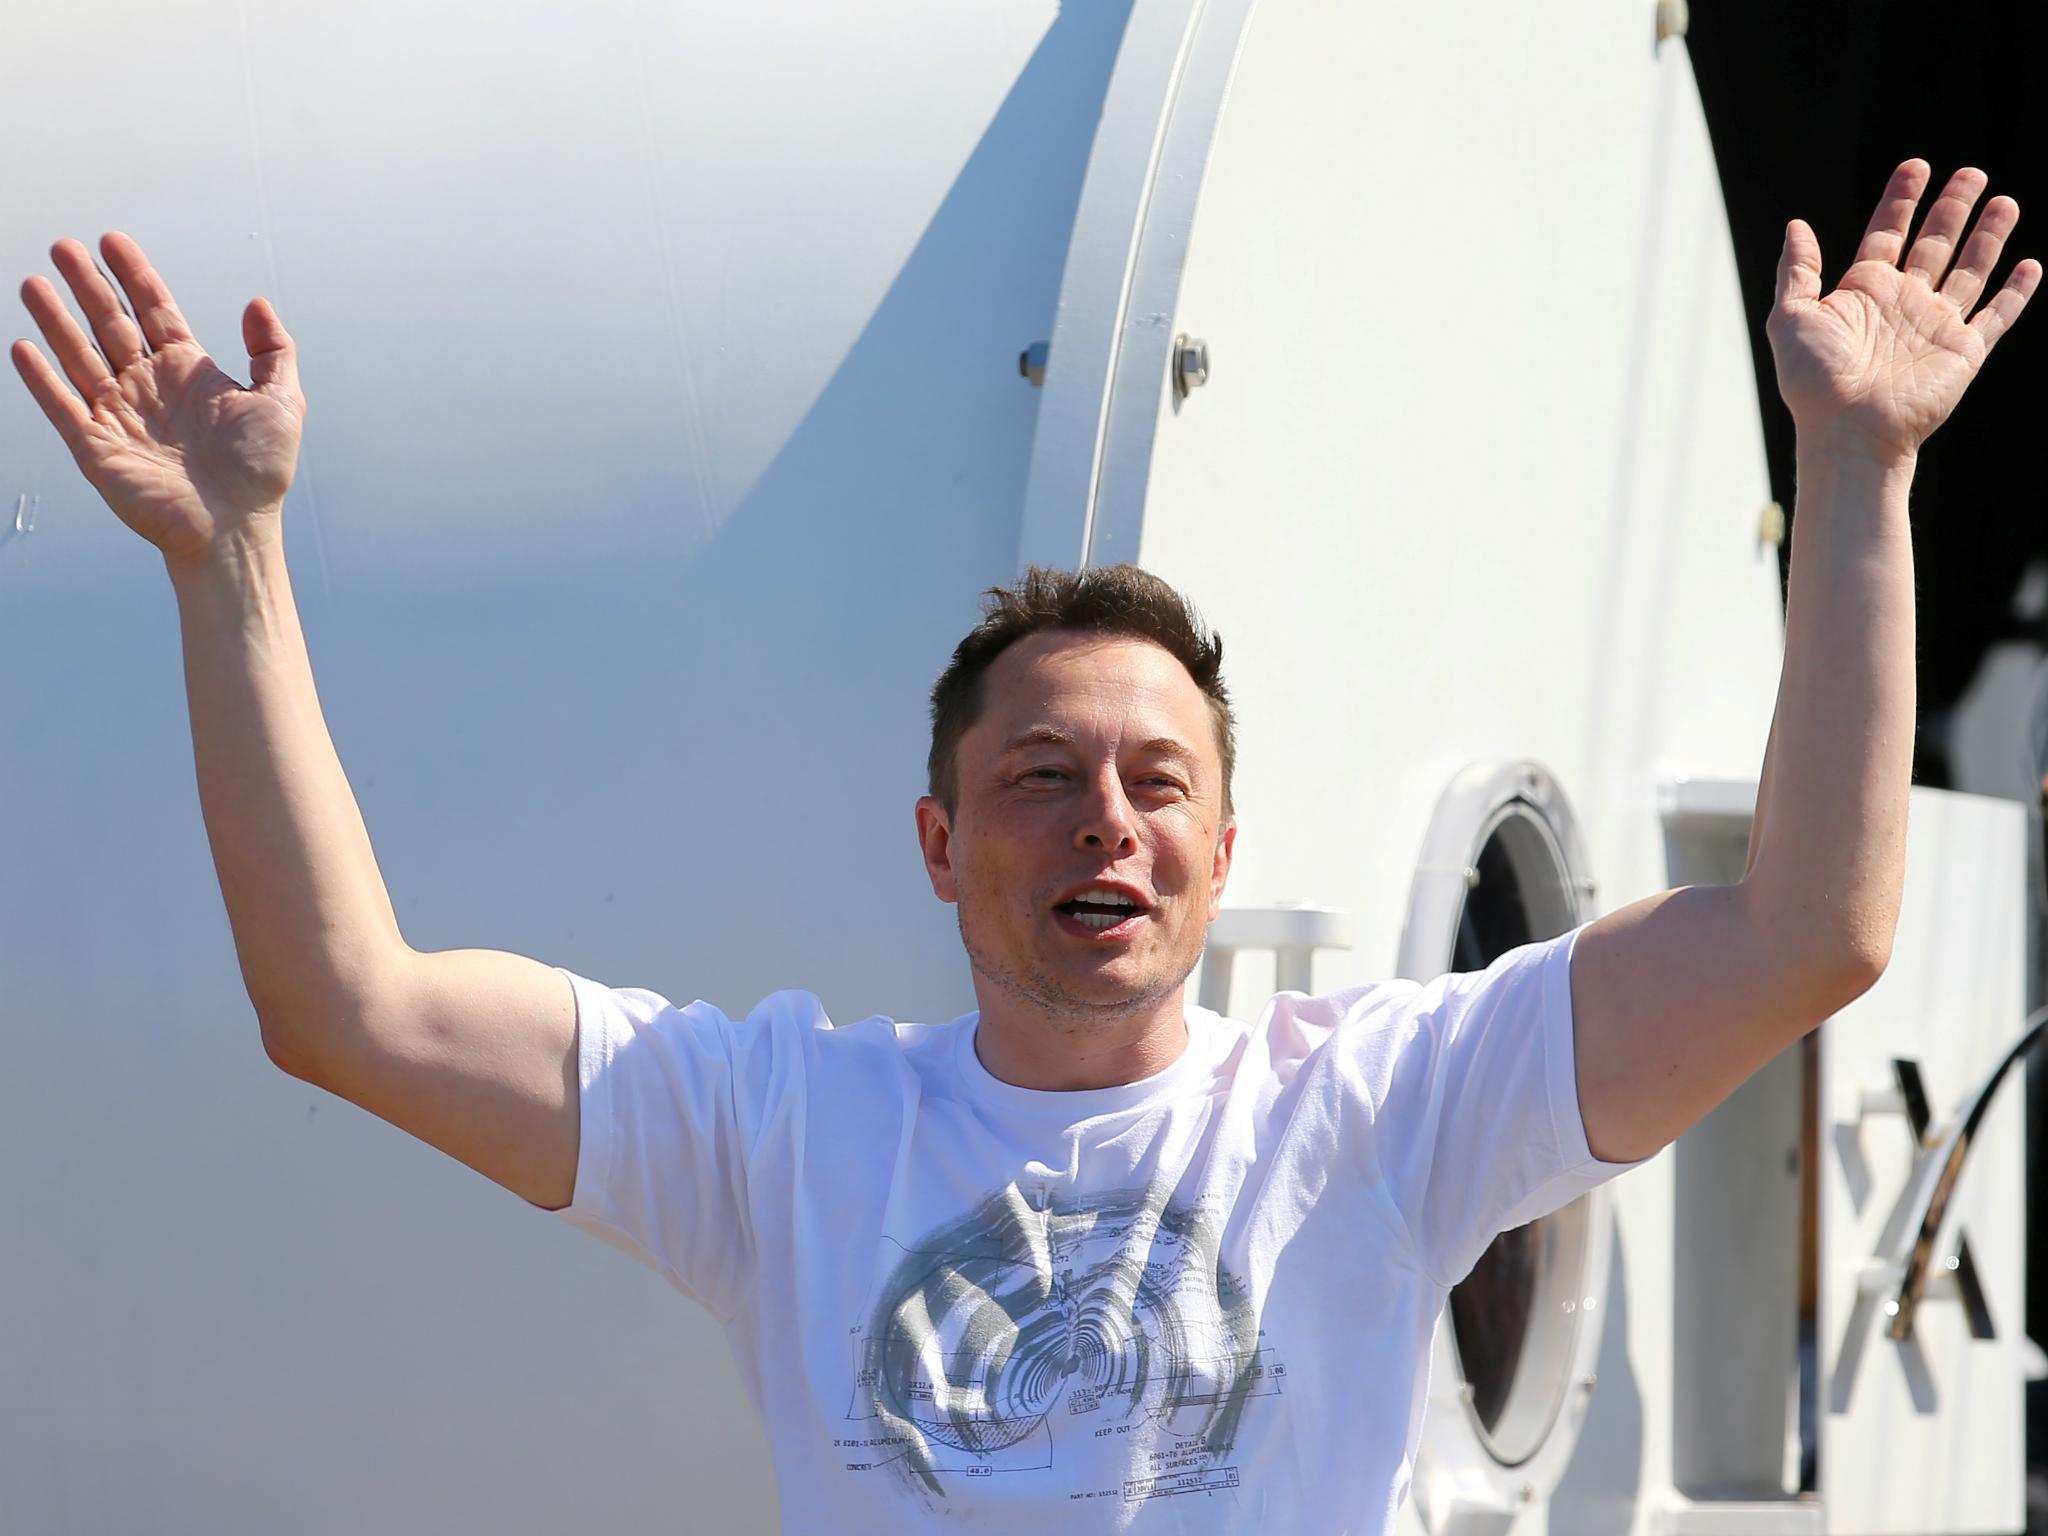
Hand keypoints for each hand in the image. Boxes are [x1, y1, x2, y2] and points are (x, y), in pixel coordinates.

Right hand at [11, 232, 304, 567]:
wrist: (235, 529)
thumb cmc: (260, 472)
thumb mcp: (282, 402)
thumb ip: (273, 351)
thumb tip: (257, 304)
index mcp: (188, 372)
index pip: (154, 310)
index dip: (134, 275)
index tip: (112, 240)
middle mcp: (148, 387)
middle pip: (109, 323)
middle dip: (87, 284)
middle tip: (63, 246)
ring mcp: (119, 415)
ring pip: (79, 355)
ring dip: (55, 319)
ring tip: (33, 283)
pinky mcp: (97, 447)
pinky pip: (62, 405)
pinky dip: (42, 378)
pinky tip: (24, 346)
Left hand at [1767, 159, 2037, 465]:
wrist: (1848, 431)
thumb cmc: (1813, 381)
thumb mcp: (1790, 317)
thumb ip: (1797, 270)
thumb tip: (1796, 226)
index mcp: (1863, 293)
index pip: (1887, 234)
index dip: (1900, 201)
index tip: (1916, 167)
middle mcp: (1903, 304)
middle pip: (1935, 244)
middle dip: (1953, 208)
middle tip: (1972, 174)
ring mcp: (1936, 326)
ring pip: (1971, 270)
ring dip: (1989, 237)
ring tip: (2005, 201)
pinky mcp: (1964, 350)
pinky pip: (1997, 315)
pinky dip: (2016, 291)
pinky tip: (2030, 265)